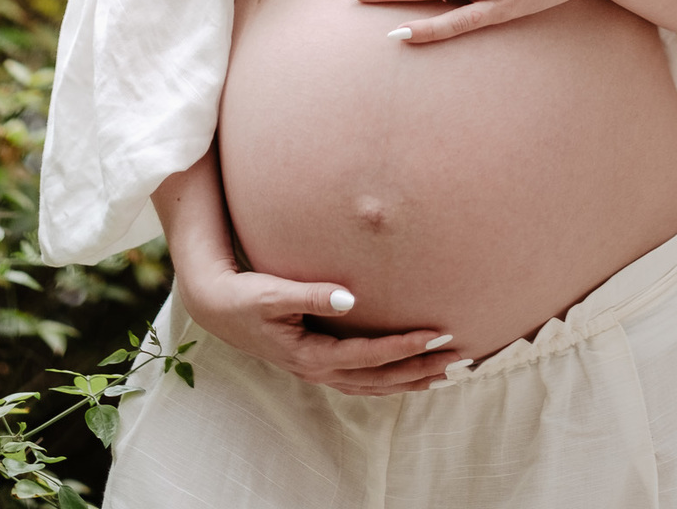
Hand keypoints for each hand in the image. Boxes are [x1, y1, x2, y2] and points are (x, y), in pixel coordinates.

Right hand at [177, 260, 459, 394]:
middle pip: (380, 378)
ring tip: (446, 373)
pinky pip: (363, 380)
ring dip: (410, 379)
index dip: (405, 346)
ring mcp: (319, 371)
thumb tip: (350, 297)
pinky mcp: (318, 364)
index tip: (437, 334)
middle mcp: (319, 370)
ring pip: (374, 385)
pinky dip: (390, 379)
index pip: (369, 355)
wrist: (217, 307)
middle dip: (420, 368)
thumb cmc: (245, 296)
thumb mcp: (273, 293)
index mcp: (311, 355)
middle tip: (459, 357)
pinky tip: (409, 374)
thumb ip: (311, 295)